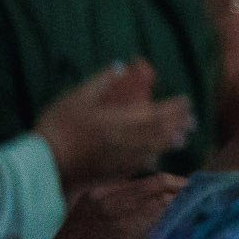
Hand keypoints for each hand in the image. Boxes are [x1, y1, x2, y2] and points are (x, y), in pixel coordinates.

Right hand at [33, 60, 192, 187]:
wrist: (45, 166)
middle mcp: (127, 141)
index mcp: (120, 121)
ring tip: (181, 137)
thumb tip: (120, 66)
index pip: (156, 113)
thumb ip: (101, 82)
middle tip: (192, 120)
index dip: (174, 107)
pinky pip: (140, 166)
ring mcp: (123, 160)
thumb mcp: (76, 98)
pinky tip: (156, 157)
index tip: (186, 101)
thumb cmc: (58, 127)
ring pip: (154, 150)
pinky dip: (152, 159)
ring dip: (170, 142)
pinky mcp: (114, 173)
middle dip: (178, 125)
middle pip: (160, 133)